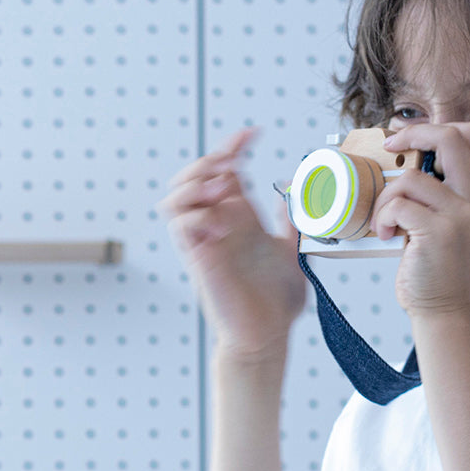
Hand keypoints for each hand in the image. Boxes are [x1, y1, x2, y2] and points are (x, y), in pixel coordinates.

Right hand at [157, 128, 306, 361]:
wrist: (267, 336)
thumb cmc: (276, 303)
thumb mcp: (293, 253)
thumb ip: (292, 223)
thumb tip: (292, 194)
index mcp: (240, 218)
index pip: (225, 171)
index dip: (234, 146)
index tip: (253, 134)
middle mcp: (218, 225)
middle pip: (193, 176)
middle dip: (209, 161)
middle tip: (234, 166)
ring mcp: (205, 241)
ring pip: (176, 197)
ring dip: (196, 184)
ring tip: (222, 190)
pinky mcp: (199, 260)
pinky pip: (180, 226)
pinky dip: (196, 215)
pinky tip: (222, 223)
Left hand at [373, 122, 469, 317]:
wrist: (446, 310)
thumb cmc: (438, 266)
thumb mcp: (453, 220)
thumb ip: (442, 189)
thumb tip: (403, 154)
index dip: (434, 129)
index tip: (406, 142)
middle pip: (450, 137)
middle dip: (412, 135)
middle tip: (390, 148)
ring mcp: (462, 215)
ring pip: (410, 178)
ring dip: (386, 198)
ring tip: (386, 222)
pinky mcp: (440, 233)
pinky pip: (398, 204)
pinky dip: (383, 218)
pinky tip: (387, 235)